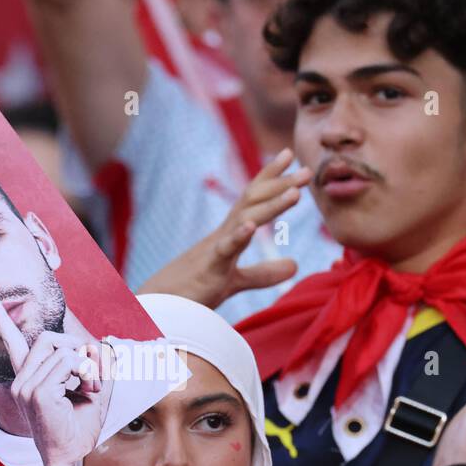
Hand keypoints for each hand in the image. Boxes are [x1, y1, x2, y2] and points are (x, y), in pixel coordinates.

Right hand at [0, 293, 113, 465]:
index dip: (2, 319)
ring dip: (87, 367)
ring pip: (62, 350)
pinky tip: (87, 392)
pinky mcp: (36, 393)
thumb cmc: (79, 426)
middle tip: (92, 378)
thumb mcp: (88, 388)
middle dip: (78, 350)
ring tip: (91, 390)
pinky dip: (86, 374)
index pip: (12, 342)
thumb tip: (99, 344)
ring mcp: (25, 387)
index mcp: (28, 379)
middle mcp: (21, 381)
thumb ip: (88, 364)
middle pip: (49, 338)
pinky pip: (68, 363)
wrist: (73, 457)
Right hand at [138, 148, 308, 307]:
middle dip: (280, 184)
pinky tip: (251, 226)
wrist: (158, 308)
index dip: (271, 178)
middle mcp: (223, 234)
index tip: (290, 156)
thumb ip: (263, 273)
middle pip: (253, 202)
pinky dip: (238, 236)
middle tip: (307, 170)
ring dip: (271, 205)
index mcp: (230, 235)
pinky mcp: (208, 269)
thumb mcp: (235, 282)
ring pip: (245, 221)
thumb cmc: (191, 292)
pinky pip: (224, 250)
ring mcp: (214, 249)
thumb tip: (294, 266)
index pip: (252, 200)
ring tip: (296, 192)